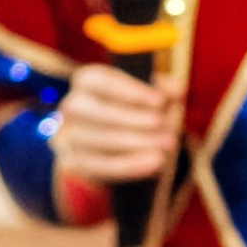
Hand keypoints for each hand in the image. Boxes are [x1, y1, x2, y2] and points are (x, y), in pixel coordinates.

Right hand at [53, 61, 180, 187]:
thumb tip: (176, 89)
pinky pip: (103, 165)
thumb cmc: (131, 109)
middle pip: (100, 112)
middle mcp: (72, 106)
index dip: (130, 91)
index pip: (101, 81)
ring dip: (139, 143)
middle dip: (135, 120)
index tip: (160, 101)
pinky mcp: (76, 162)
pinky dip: (131, 164)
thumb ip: (162, 90)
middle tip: (166, 125)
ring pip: (102, 140)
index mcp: (86, 81)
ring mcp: (70, 136)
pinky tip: (156, 162)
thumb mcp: (147, 94)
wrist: (109, 144)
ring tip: (168, 143)